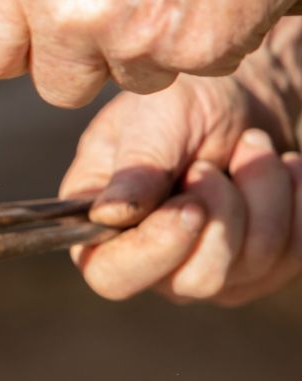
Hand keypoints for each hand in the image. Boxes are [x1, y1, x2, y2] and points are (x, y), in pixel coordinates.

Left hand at [0, 0, 301, 107]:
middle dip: (74, 59)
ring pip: (119, 81)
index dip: (0, 51)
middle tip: (105, 5)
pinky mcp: (196, 53)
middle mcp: (73, 9)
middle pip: (52, 86)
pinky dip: (190, 42)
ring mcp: (136, 37)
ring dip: (135, 49)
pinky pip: (179, 71)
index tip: (20, 39)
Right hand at [61, 69, 301, 305]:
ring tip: (252, 148)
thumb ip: (134, 168)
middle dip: (223, 211)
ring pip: (252, 264)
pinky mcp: (256, 271)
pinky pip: (292, 256)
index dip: (154, 251)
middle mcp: (149, 263)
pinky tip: (285, 168)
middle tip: (211, 163)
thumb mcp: (150, 122)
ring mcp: (205, 273)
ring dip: (264, 193)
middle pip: (195, 280)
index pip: (111, 275)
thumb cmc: (179, 106)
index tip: (190, 205)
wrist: (239, 100)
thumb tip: (107, 214)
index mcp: (99, 229)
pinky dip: (297, 201)